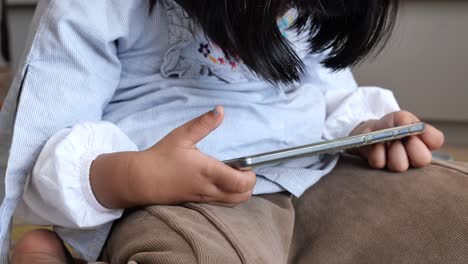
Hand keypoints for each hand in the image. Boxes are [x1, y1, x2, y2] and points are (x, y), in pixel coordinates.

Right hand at [129, 106, 255, 205]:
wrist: (141, 180)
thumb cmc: (161, 157)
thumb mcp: (182, 135)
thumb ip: (203, 123)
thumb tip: (220, 110)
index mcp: (209, 172)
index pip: (241, 183)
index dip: (251, 175)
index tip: (245, 163)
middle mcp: (209, 189)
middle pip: (243, 196)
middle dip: (248, 184)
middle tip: (240, 168)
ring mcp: (204, 198)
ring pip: (233, 202)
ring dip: (239, 190)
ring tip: (229, 173)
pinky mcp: (198, 203)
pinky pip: (221, 204)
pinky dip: (228, 195)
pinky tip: (218, 180)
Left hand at [349, 111, 443, 171]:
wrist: (368, 132)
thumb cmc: (389, 126)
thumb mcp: (400, 118)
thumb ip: (408, 122)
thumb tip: (413, 128)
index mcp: (425, 143)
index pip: (436, 140)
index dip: (425, 134)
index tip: (413, 130)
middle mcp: (415, 158)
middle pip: (423, 159)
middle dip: (411, 145)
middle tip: (401, 138)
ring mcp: (398, 166)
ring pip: (400, 165)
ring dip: (392, 149)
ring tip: (386, 141)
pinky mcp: (381, 168)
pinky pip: (380, 162)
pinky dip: (376, 150)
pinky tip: (375, 145)